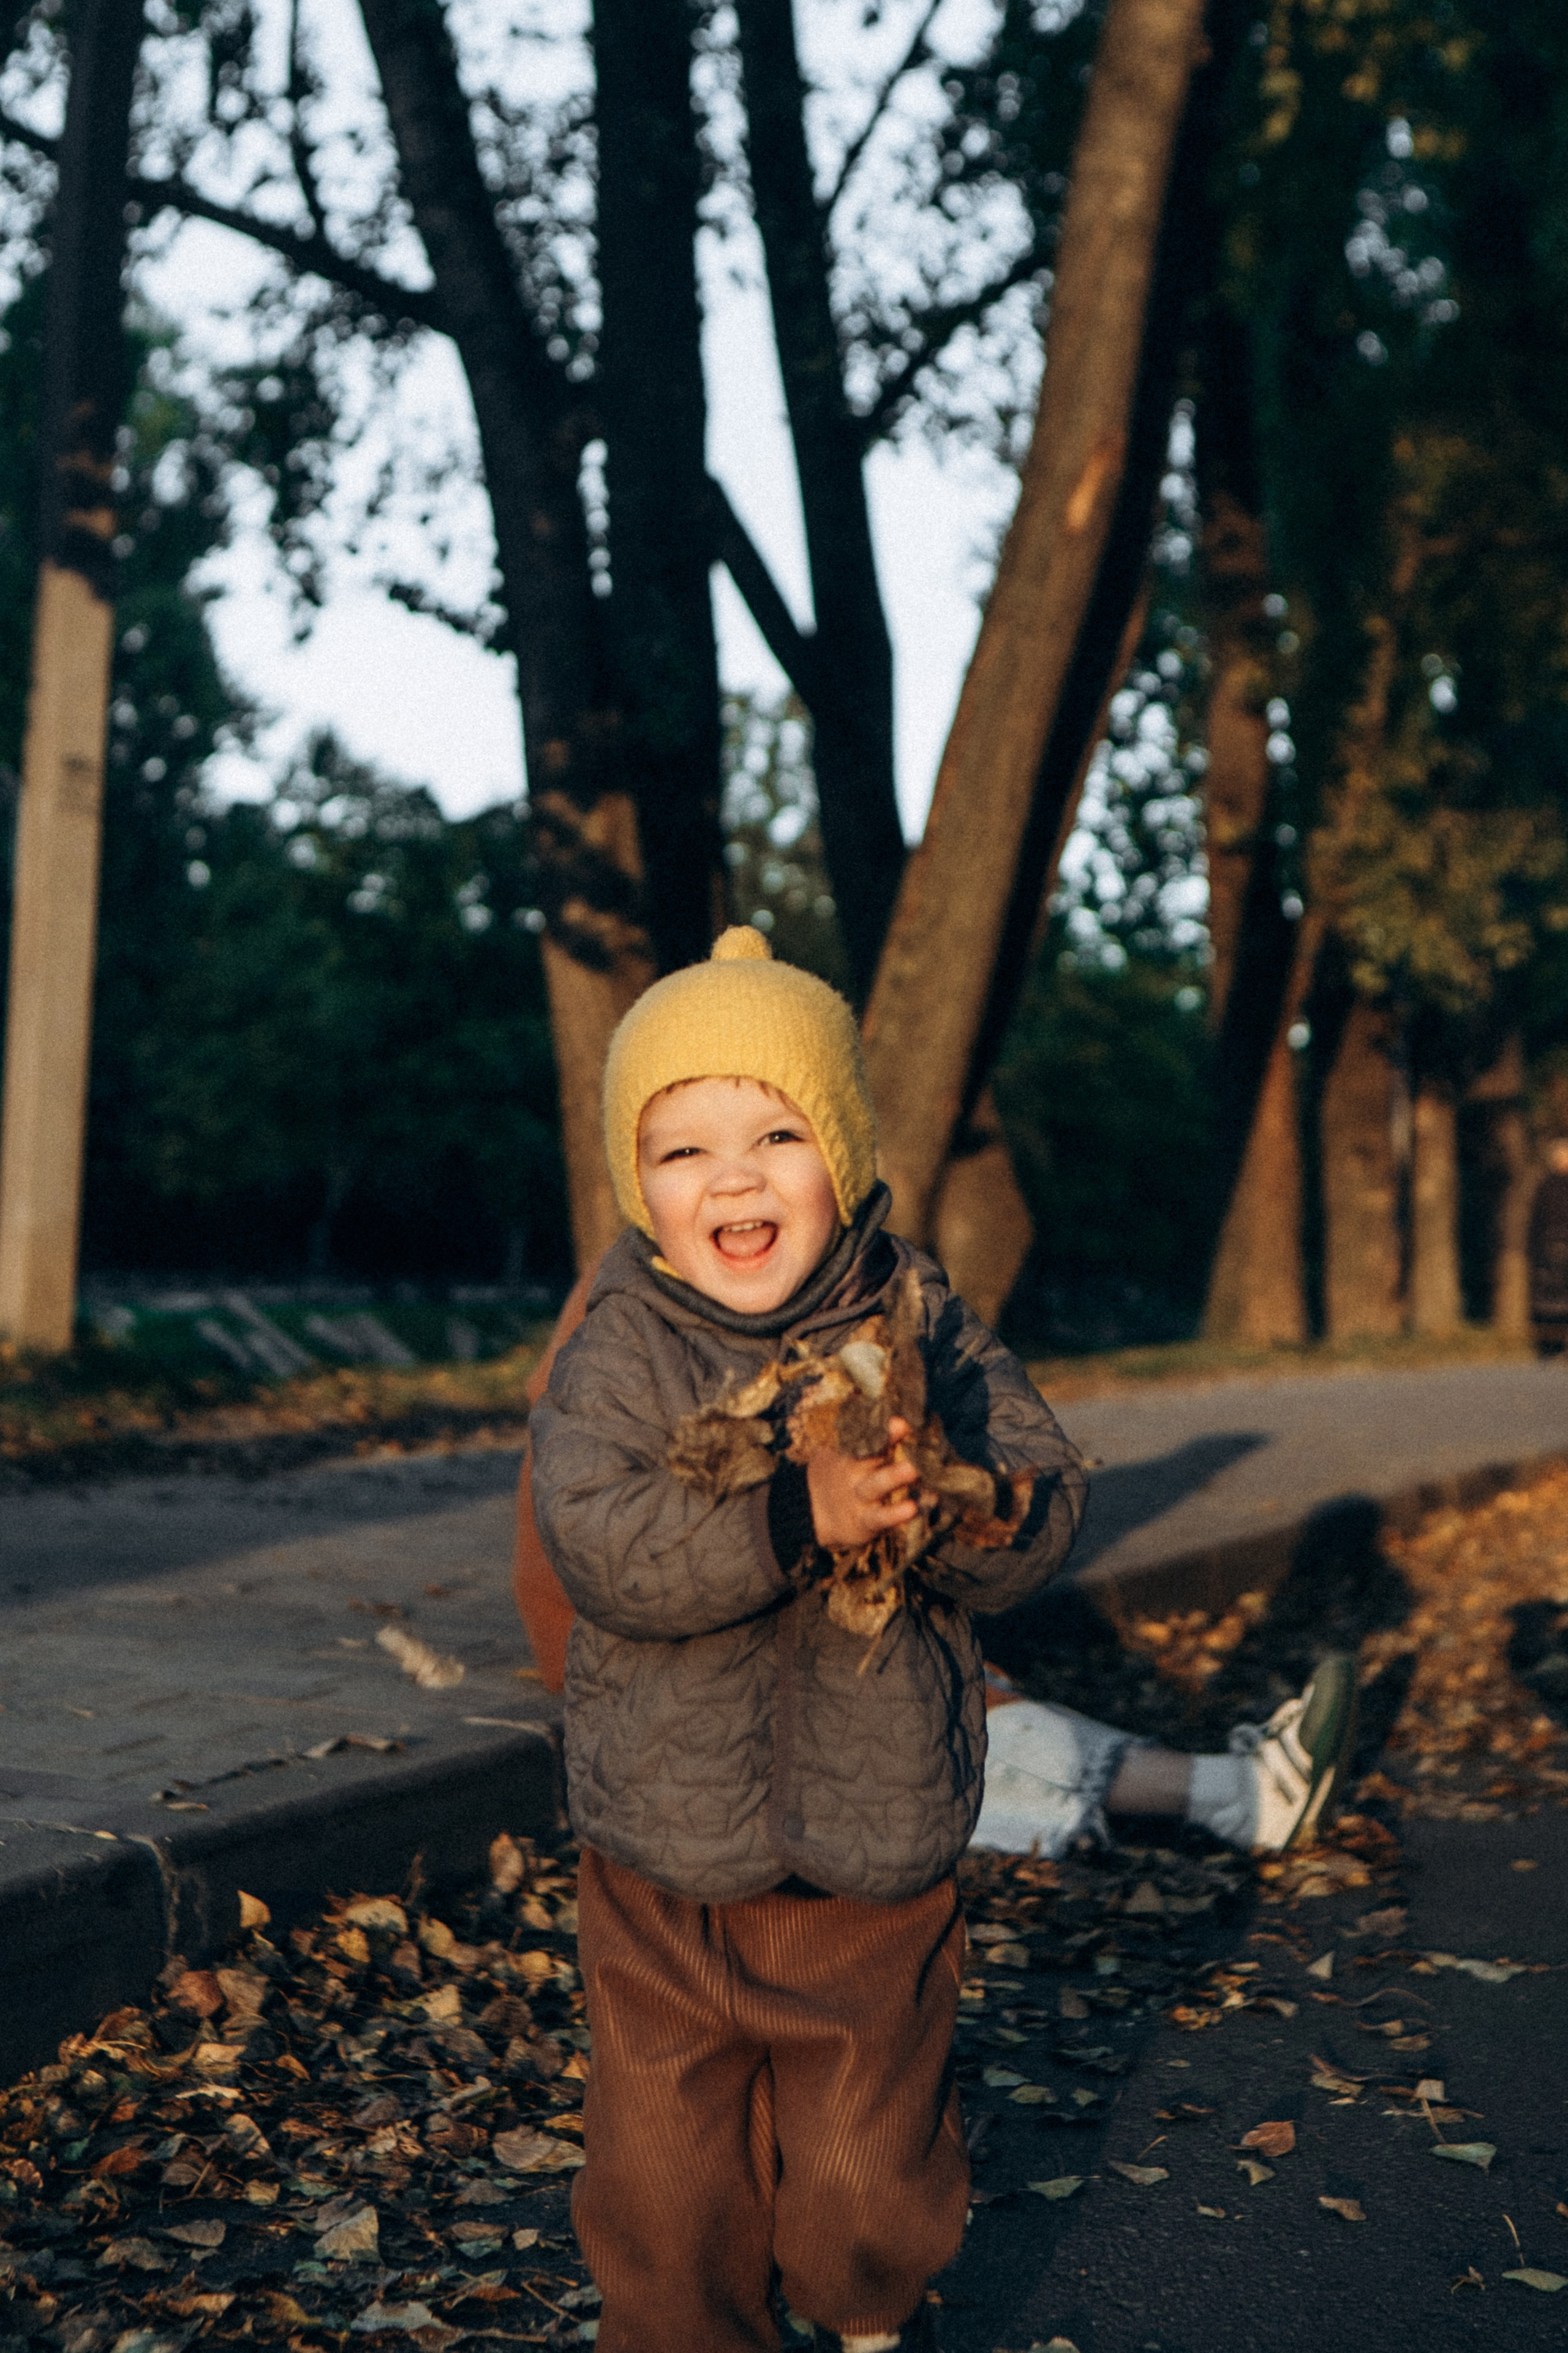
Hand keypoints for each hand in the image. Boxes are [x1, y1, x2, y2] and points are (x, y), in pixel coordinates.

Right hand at [806, 1415, 920, 1551]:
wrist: (812, 1514)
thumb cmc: (837, 1474)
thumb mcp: (835, 1448)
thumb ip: (853, 1424)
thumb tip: (861, 1393)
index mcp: (849, 1451)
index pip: (862, 1433)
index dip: (877, 1423)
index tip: (897, 1415)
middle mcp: (853, 1471)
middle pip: (870, 1453)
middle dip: (887, 1440)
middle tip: (905, 1427)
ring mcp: (858, 1496)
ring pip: (876, 1484)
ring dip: (894, 1476)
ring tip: (913, 1469)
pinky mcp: (864, 1520)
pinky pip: (879, 1517)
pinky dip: (894, 1514)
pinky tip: (911, 1508)